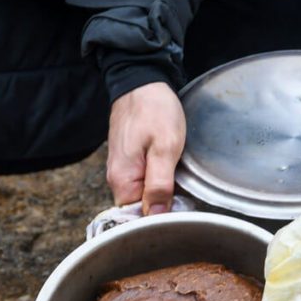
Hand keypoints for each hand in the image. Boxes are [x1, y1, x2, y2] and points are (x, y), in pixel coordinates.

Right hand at [106, 81, 185, 213]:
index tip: (180, 211)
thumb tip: (155, 217)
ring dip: (162, 193)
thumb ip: (160, 185)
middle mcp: (117, 180)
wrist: (141, 82)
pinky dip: (157, 181)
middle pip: (140, 210)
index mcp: (122, 180)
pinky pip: (143, 182)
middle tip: (184, 193)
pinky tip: (169, 170)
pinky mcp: (128, 163)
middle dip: (162, 207)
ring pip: (143, 196)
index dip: (160, 218)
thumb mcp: (165, 148)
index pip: (138, 218)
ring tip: (178, 178)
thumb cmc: (154, 111)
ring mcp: (121, 171)